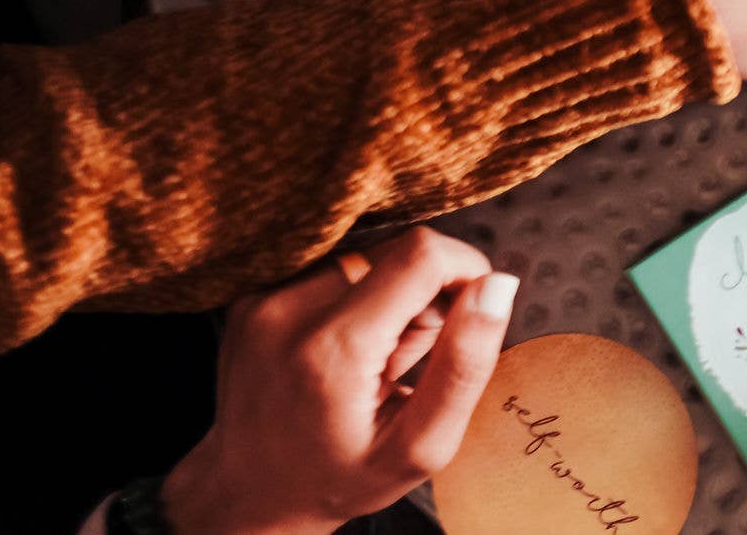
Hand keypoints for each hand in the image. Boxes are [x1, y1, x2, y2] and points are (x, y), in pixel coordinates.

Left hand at [161, 229, 514, 534]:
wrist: (250, 494)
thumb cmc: (338, 478)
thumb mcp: (420, 446)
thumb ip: (464, 365)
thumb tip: (497, 285)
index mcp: (333, 348)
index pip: (423, 253)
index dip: (464, 273)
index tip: (466, 317)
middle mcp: (288, 310)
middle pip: (397, 251)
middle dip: (426, 294)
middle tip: (408, 358)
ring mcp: (263, 298)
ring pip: (368, 255)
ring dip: (390, 296)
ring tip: (374, 359)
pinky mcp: (253, 294)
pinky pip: (334, 266)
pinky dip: (355, 295)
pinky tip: (346, 346)